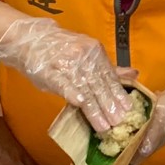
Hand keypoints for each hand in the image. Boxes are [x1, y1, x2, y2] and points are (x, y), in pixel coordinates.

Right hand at [0, 19, 131, 131]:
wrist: (30, 38)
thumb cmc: (61, 48)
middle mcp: (83, 55)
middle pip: (99, 84)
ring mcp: (66, 63)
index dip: (118, 94)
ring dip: (94, 109)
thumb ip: (108, 67)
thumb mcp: (87, 53)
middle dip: (109, 106)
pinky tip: (80, 104)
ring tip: (103, 126)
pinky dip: (72, 93)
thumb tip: (133, 74)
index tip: (127, 110)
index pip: (109, 76)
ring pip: (84, 88)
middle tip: (118, 123)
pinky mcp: (49, 71)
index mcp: (94, 51)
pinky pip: (63, 83)